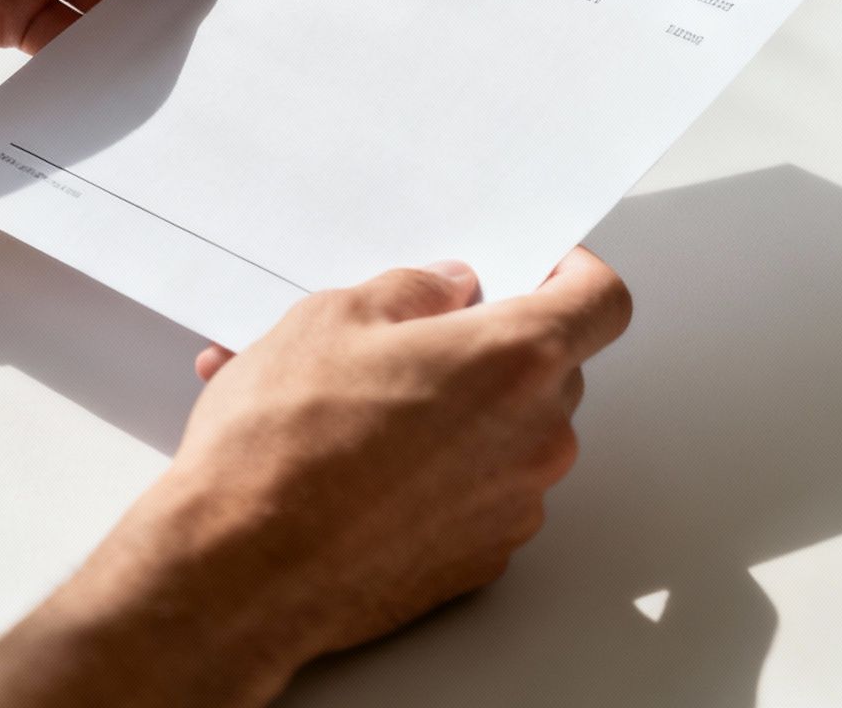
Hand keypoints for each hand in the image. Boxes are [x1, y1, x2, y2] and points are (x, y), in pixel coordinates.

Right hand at [0, 249, 630, 707]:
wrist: (239, 571)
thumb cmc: (283, 448)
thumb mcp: (332, 317)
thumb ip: (412, 291)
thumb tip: (445, 289)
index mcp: (515, 360)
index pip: (602, 301)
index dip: (576, 275)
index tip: (544, 270)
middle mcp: (536, 436)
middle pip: (553, 370)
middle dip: (496, 349)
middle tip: (418, 342)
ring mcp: (516, 505)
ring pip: (512, 434)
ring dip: (459, 413)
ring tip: (357, 405)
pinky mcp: (483, 558)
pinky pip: (483, 494)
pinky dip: (441, 474)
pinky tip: (362, 463)